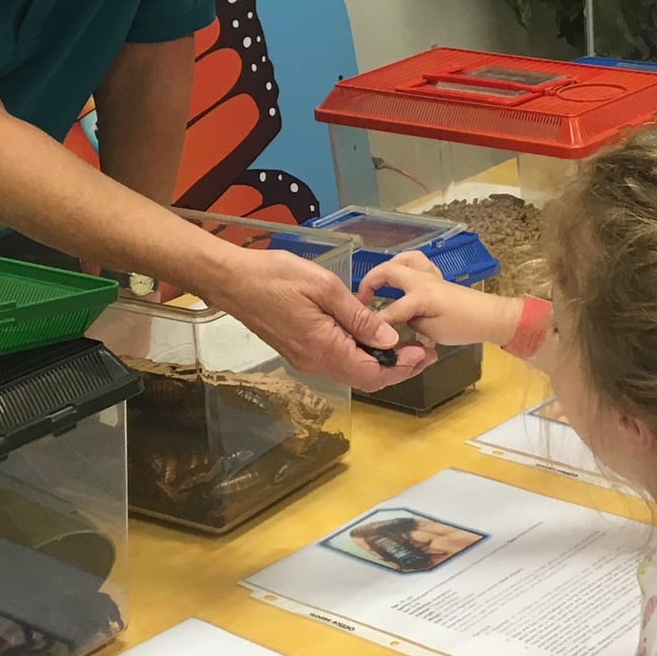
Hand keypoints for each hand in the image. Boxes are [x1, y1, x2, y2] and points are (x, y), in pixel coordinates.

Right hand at [210, 248, 434, 388]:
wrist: (232, 280)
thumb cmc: (275, 276)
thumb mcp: (325, 287)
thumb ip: (359, 317)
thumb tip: (390, 340)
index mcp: (324, 348)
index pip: (372, 373)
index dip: (402, 367)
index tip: (424, 352)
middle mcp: (315, 362)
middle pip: (365, 378)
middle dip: (398, 369)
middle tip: (423, 352)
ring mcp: (306, 359)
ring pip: (352, 372)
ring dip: (381, 363)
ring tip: (406, 345)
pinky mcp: (300, 351)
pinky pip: (338, 362)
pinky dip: (361, 356)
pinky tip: (373, 339)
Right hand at [358, 253, 520, 348]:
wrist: (491, 317)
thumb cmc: (464, 326)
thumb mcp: (433, 333)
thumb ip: (411, 324)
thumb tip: (398, 320)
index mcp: (421, 296)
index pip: (391, 310)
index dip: (374, 323)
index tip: (360, 331)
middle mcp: (423, 280)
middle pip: (389, 271)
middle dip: (370, 282)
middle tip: (361, 299)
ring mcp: (431, 275)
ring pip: (404, 259)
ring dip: (388, 267)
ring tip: (378, 283)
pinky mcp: (437, 277)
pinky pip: (417, 263)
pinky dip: (404, 267)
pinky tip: (401, 280)